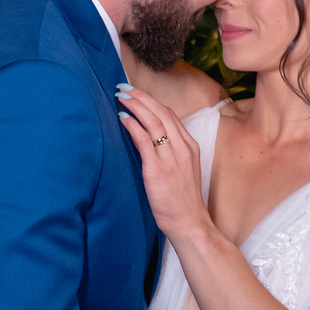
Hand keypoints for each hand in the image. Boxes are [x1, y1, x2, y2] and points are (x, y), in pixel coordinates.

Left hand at [116, 85, 208, 242]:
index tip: (136, 93)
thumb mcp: (181, 170)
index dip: (151, 101)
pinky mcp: (158, 169)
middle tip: (123, 87)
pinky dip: (132, 125)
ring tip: (120, 97)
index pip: (170, 115)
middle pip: (161, 112)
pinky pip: (144, 140)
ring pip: (153, 121)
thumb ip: (168, 152)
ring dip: (135, 105)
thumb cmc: (182, 200)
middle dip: (141, 96)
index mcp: (189, 146)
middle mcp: (182, 148)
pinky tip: (122, 118)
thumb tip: (146, 138)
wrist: (189, 222)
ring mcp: (171, 158)